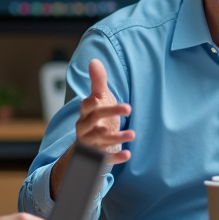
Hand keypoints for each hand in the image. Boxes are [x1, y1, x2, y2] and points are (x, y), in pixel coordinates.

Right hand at [50, 59, 133, 197]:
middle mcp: (85, 129)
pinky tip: (128, 154)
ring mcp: (91, 144)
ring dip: (116, 137)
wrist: (90, 145)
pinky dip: (115, 157)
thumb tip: (94, 61)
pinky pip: (105, 158)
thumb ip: (98, 82)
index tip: (99, 98)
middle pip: (94, 121)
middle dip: (110, 114)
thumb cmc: (97, 117)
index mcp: (85, 114)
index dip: (91, 103)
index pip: (86, 107)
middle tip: (129, 108)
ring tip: (133, 134)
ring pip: (100, 141)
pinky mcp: (98, 157)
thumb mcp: (99, 100)